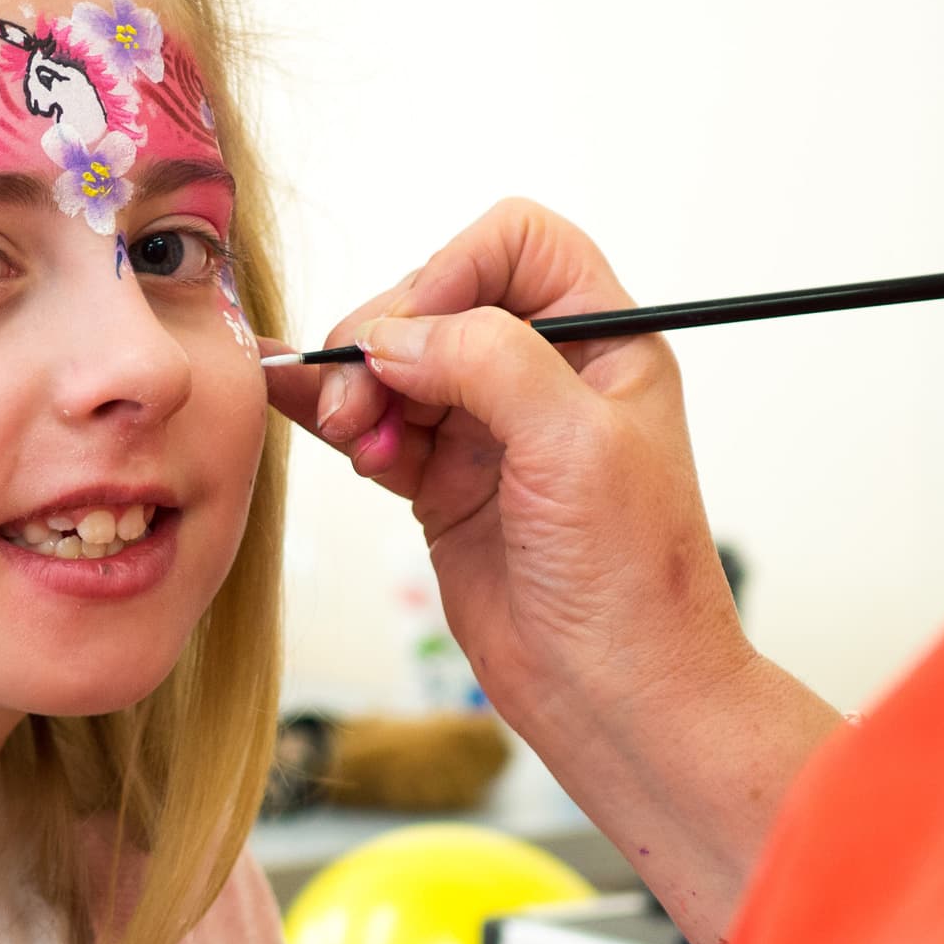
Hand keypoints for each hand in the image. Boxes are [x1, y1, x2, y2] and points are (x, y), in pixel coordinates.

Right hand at [260, 197, 839, 943]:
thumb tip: (397, 334)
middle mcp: (543, 375)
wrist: (616, 699)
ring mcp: (488, 429)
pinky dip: (335, 418)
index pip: (516, 245)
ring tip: (357, 441)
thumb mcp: (577, 449)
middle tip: (363, 405)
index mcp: (603, 342)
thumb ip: (490, 364)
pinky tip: (306, 418)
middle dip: (385, 340)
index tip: (416, 333)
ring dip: (357, 389)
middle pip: (435, 300)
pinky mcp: (442, 482)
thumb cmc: (637, 586)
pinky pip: (375, 425)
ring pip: (395, 363)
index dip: (454, 270)